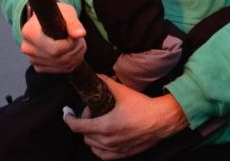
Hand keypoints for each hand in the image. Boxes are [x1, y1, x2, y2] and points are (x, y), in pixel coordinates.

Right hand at [20, 1, 86, 73]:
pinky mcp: (38, 66)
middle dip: (76, 50)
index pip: (54, 49)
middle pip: (59, 59)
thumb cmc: (57, 15)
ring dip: (76, 56)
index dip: (71, 44)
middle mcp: (27, 48)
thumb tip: (80, 34)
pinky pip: (60, 70)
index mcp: (29, 32)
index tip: (76, 35)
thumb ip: (73, 23)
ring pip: (62, 65)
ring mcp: (31, 59)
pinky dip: (71, 63)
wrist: (48, 21)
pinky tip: (72, 52)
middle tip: (80, 40)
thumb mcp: (67, 13)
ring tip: (77, 44)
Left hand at [65, 76, 188, 158]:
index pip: (77, 126)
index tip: (67, 113)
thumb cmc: (144, 106)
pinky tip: (104, 138)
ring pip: (92, 146)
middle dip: (85, 123)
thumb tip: (96, 76)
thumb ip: (107, 83)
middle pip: (84, 135)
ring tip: (99, 125)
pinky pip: (102, 154)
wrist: (163, 120)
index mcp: (106, 126)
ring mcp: (115, 149)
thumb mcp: (124, 92)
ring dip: (91, 135)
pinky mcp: (123, 154)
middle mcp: (108, 140)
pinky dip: (99, 147)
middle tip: (93, 113)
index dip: (69, 119)